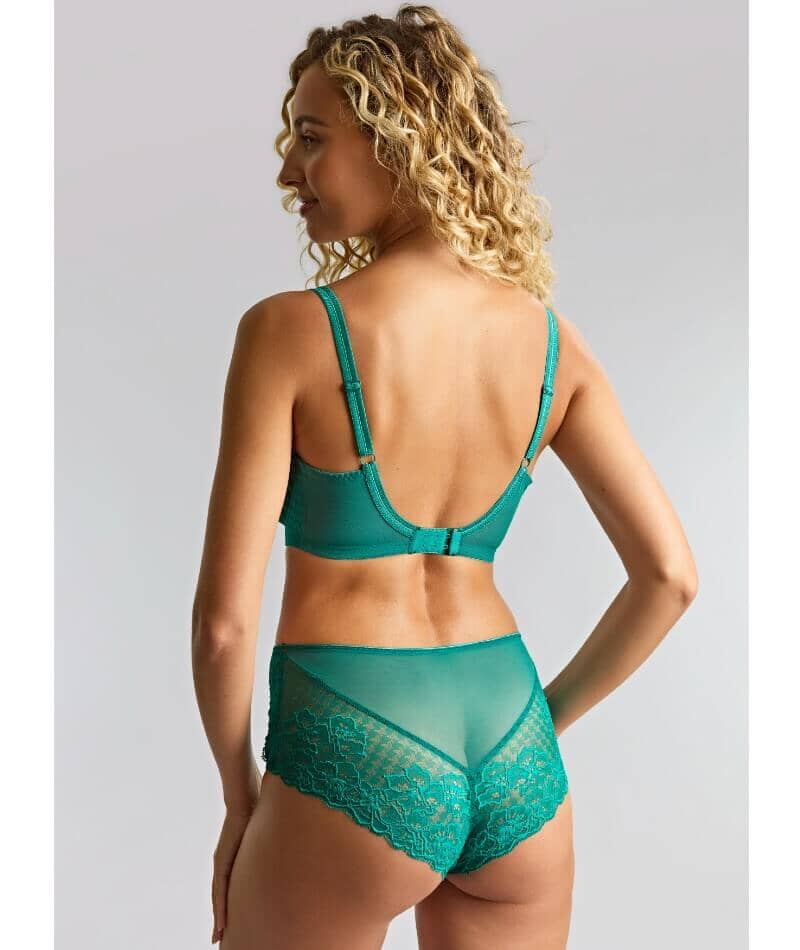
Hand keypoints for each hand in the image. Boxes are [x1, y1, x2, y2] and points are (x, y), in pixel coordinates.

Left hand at [212, 766, 261, 943]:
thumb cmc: (257, 802)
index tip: (233, 922)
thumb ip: (278, 835)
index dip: (232, 903)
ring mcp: (222, 860)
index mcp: (237, 855)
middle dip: (224, 916)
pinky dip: (219, 906)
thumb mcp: (270, 827)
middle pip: (223, 895)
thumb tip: (298, 835)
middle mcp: (226, 860)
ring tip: (219, 935)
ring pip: (219, 896)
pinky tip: (220, 922)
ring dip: (219, 917)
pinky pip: (219, 888)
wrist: (243, 791)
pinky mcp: (222, 858)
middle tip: (222, 937)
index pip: (234, 884)